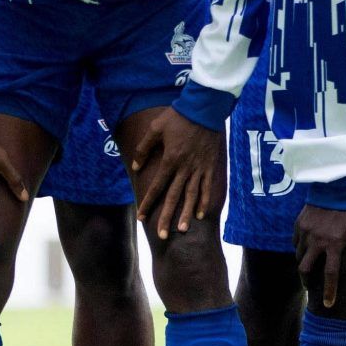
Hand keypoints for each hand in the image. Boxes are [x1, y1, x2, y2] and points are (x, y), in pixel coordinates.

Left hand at [126, 108, 222, 240]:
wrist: (204, 109)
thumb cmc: (178, 117)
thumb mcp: (155, 129)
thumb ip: (143, 149)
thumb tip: (135, 167)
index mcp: (170, 160)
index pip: (156, 187)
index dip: (147, 203)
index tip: (141, 217)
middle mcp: (184, 168)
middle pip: (173, 197)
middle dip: (166, 217)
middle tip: (162, 235)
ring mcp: (199, 169)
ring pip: (191, 196)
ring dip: (186, 214)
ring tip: (182, 230)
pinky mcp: (210, 166)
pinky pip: (208, 187)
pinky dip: (205, 201)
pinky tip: (202, 214)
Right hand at [295, 203, 345, 309]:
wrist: (339, 181)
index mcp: (334, 244)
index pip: (330, 275)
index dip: (329, 292)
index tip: (328, 305)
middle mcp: (316, 240)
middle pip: (305, 269)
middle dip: (307, 281)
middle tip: (311, 287)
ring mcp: (306, 231)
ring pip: (298, 255)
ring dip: (303, 264)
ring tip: (309, 268)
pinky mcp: (300, 221)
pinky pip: (295, 241)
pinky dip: (299, 248)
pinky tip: (306, 249)